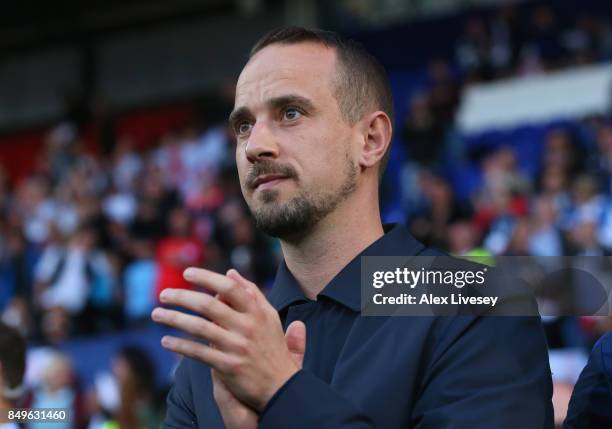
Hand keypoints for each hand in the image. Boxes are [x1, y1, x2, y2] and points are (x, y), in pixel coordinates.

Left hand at [152, 268, 303, 410]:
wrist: (282, 387)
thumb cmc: (273, 348)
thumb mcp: (270, 316)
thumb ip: (252, 293)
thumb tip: (231, 272)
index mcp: (257, 312)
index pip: (230, 288)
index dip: (207, 278)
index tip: (187, 273)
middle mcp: (247, 326)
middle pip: (209, 305)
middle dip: (182, 297)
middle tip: (163, 294)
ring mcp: (237, 347)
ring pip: (199, 327)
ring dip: (174, 319)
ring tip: (156, 314)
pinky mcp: (227, 366)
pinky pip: (198, 353)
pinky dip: (180, 345)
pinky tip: (166, 340)